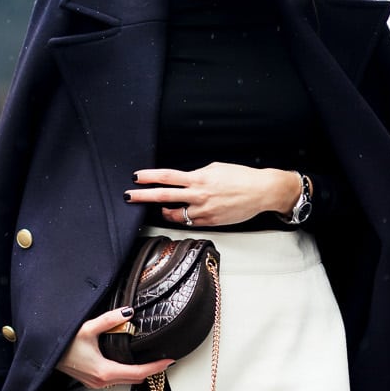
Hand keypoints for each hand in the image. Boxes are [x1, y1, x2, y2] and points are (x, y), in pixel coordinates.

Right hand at [55, 306, 173, 388]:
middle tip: (164, 358)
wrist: (46, 354)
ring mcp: (97, 383)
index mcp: (105, 371)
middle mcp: (102, 381)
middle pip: (135, 379)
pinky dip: (128, 373)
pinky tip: (130, 362)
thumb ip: (110, 320)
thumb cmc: (63, 344)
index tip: (168, 360)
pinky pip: (116, 380)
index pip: (138, 372)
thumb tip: (128, 312)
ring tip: (151, 359)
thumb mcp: (88, 328)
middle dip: (151, 370)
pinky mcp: (92, 381)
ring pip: (126, 381)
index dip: (156, 367)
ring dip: (139, 372)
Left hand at [126, 163, 301, 226]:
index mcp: (199, 178)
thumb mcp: (215, 168)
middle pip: (164, 196)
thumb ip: (197, 175)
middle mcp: (199, 195)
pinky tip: (182, 213)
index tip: (136, 177)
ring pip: (174, 214)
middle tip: (128, 196)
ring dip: (164, 211)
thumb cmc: (240, 177)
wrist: (261, 191)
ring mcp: (203, 211)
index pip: (168, 177)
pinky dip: (183, 217)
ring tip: (160, 208)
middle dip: (143, 196)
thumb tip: (185, 180)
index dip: (150, 177)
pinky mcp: (210, 222)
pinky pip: (189, 221)